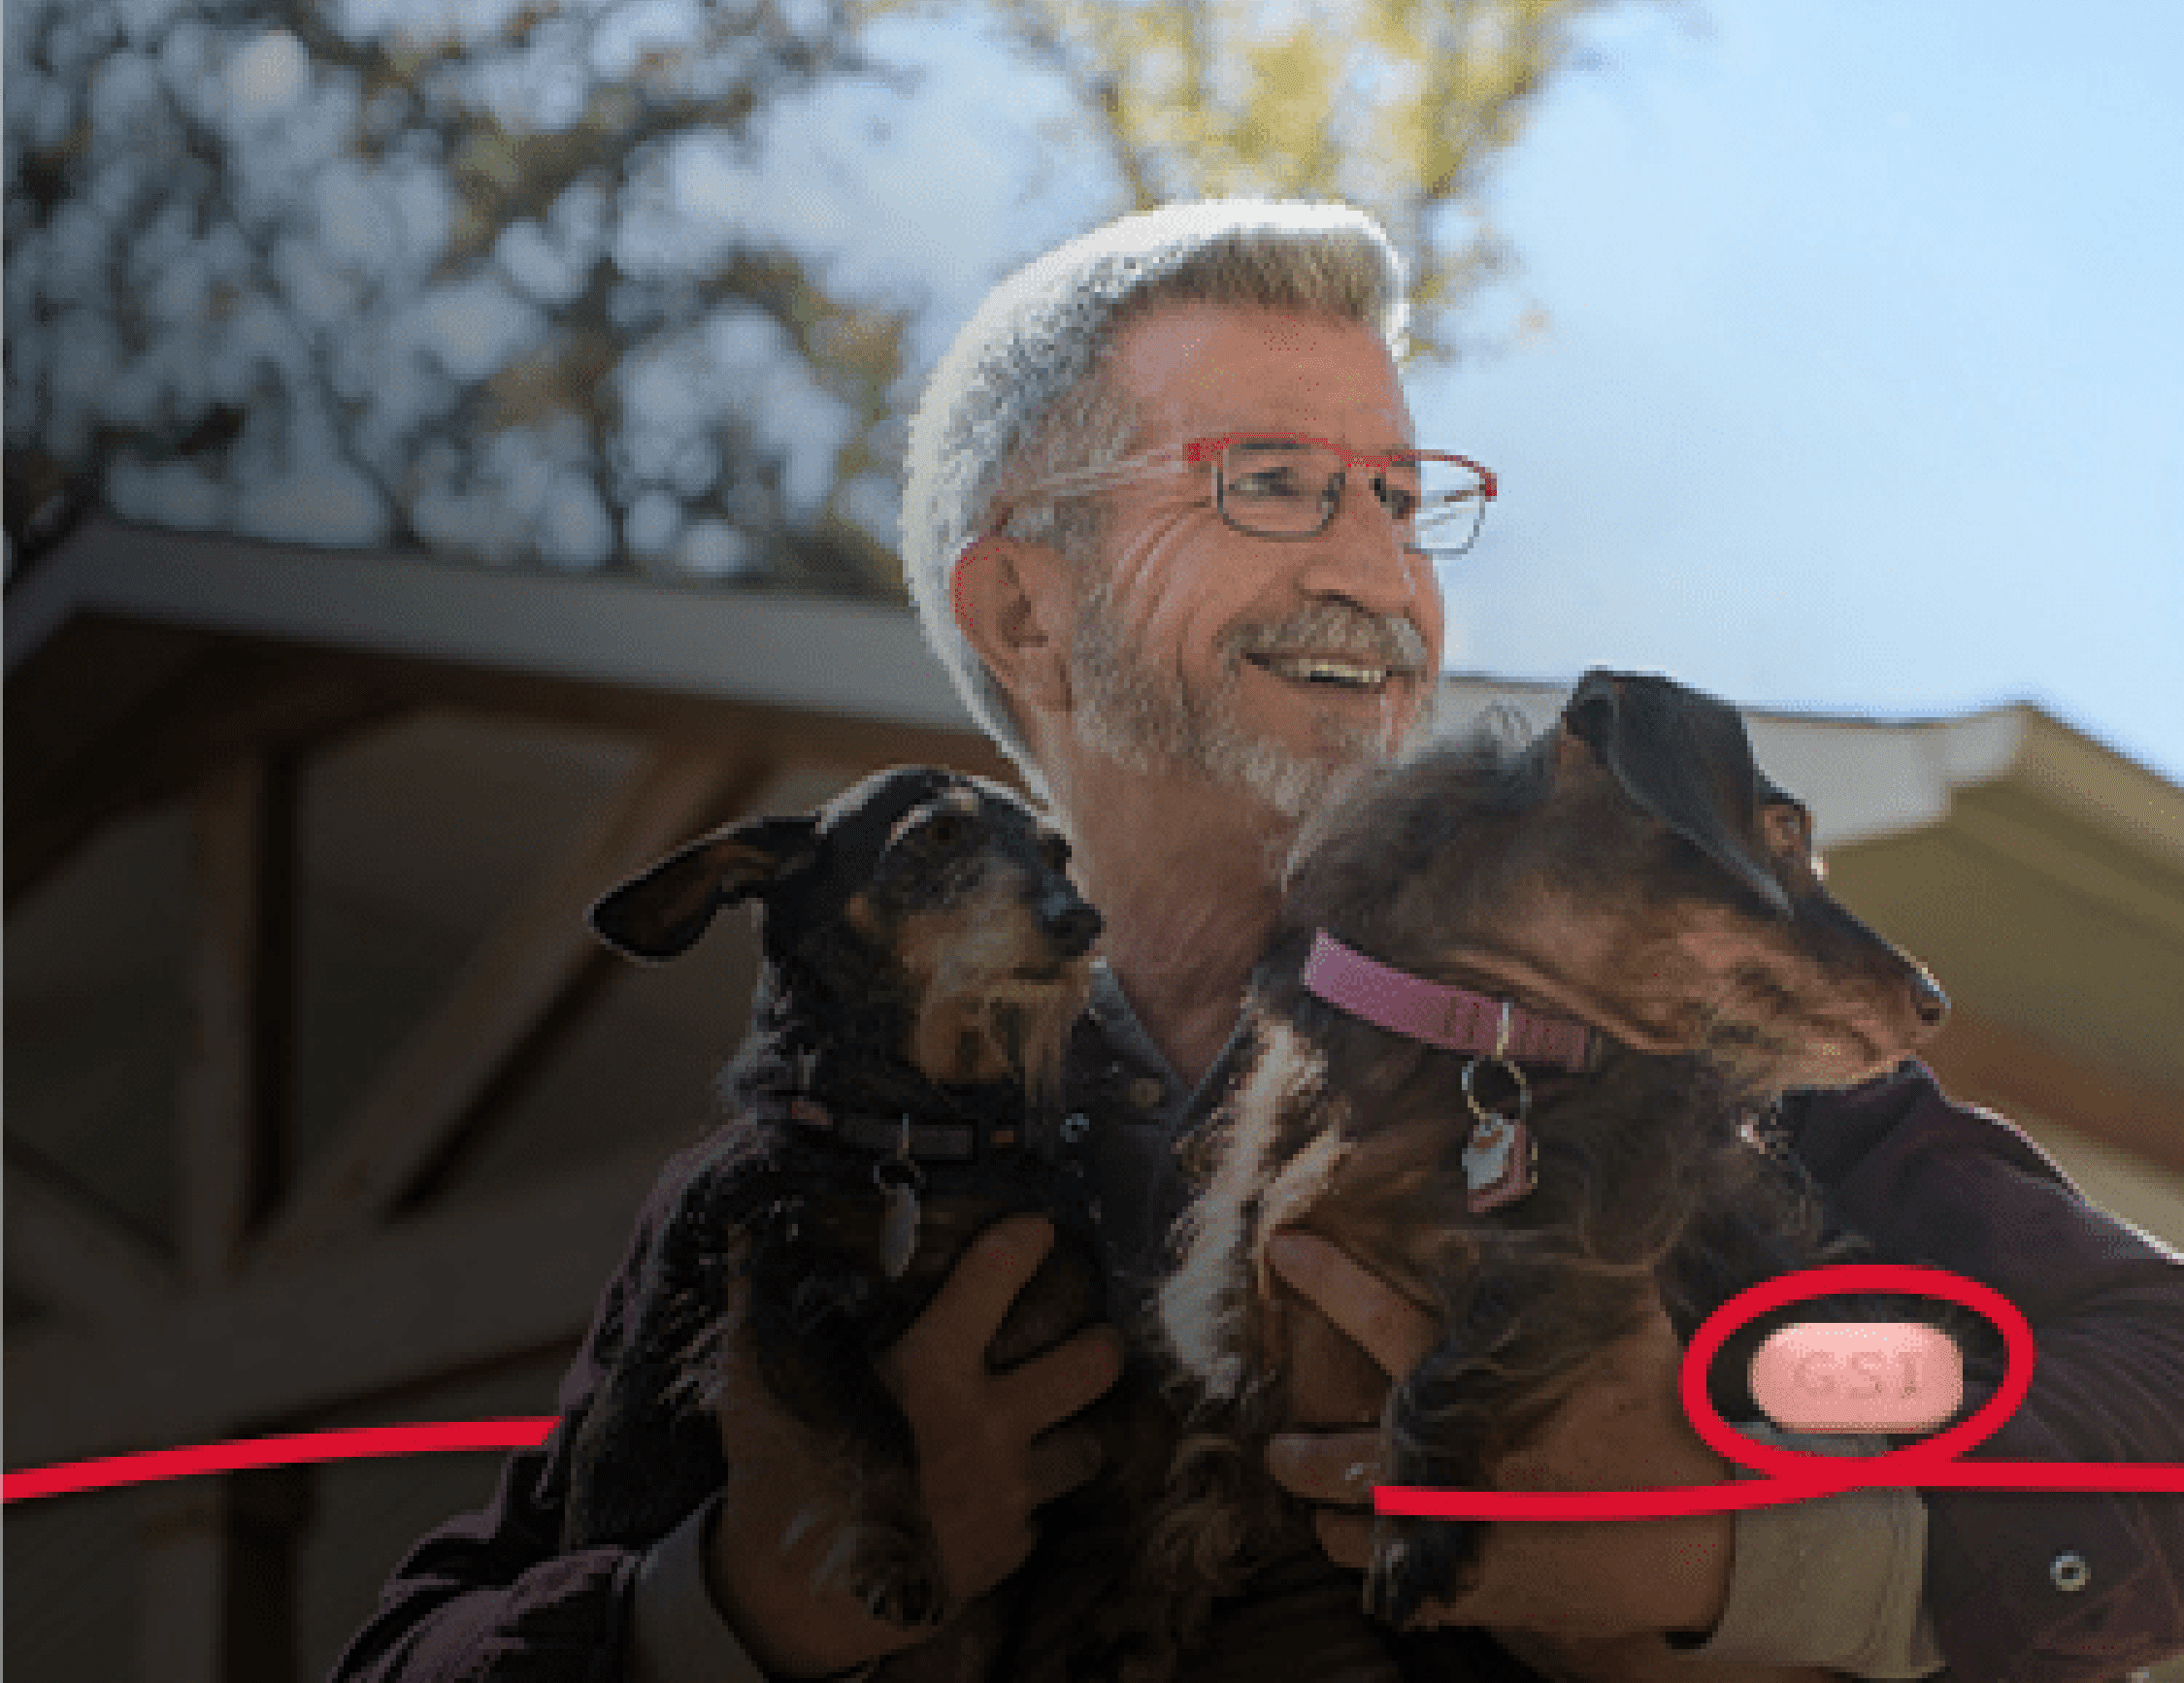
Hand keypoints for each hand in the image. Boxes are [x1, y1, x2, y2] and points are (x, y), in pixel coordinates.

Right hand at [704, 1215, 1123, 1676]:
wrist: (796, 1602)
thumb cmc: (778, 1480)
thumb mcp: (763, 1382)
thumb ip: (765, 1303)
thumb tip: (748, 1230)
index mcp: (933, 1368)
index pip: (998, 1274)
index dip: (1026, 1242)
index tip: (1036, 1232)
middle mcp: (988, 1423)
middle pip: (1091, 1365)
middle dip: (1102, 1344)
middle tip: (1094, 1337)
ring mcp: (1006, 1491)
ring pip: (1086, 1447)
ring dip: (1073, 1434)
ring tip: (1057, 1425)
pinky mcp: (1008, 1550)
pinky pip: (1037, 1517)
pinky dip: (1023, 1505)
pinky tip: (996, 1497)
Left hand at [1262, 1232, 1736, 1641]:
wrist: (1719, 1538)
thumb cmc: (1673, 1423)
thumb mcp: (1627, 1330)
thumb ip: (1573, 1281)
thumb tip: (1555, 1203)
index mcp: (1477, 1390)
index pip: (1375, 1317)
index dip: (1322, 1277)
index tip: (1279, 1250)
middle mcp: (1448, 1465)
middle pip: (1332, 1456)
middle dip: (1295, 1453)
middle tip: (1274, 1446)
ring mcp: (1456, 1537)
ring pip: (1349, 1534)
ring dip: (1327, 1516)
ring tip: (1314, 1504)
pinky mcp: (1476, 1595)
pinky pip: (1397, 1589)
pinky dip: (1380, 1572)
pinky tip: (1377, 1558)